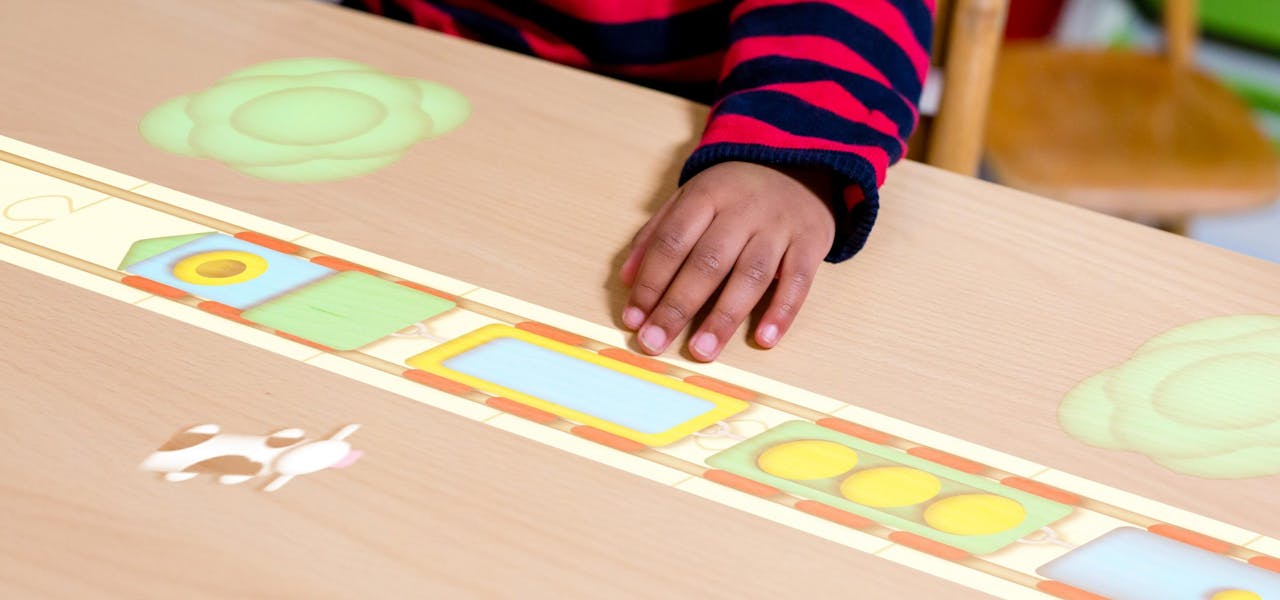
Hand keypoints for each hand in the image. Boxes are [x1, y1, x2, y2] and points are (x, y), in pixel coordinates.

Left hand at [620, 161, 835, 360]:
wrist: (799, 165)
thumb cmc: (735, 193)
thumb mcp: (692, 198)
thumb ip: (657, 234)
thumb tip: (627, 279)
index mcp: (707, 194)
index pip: (672, 241)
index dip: (650, 282)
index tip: (634, 318)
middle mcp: (743, 209)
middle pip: (707, 262)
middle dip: (677, 307)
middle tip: (655, 342)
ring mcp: (779, 226)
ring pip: (750, 275)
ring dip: (724, 317)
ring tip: (702, 350)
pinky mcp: (811, 242)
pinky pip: (798, 281)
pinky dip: (782, 312)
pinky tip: (764, 339)